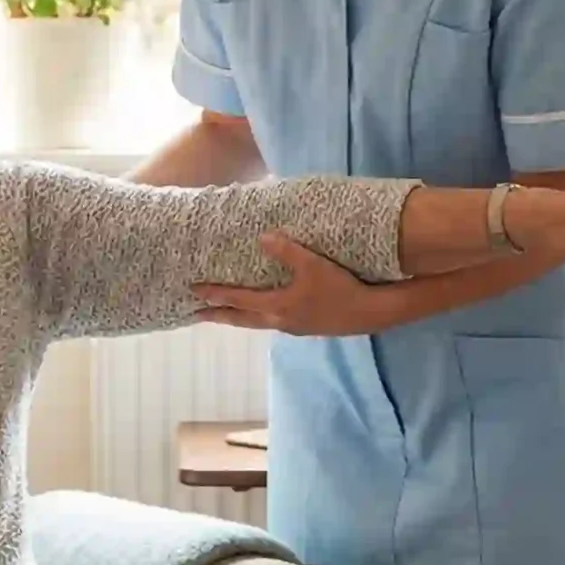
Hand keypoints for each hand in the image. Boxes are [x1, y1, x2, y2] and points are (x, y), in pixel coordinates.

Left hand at [193, 231, 405, 334]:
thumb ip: (286, 250)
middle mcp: (280, 321)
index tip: (194, 290)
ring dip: (238, 317)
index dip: (215, 294)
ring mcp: (293, 327)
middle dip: (218, 315)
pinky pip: (272, 321)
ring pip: (257, 323)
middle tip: (195, 313)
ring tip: (225, 313)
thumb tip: (262, 237)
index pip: (238, 300)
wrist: (370, 313)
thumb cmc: (339, 288)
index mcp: (277, 307)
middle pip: (241, 319)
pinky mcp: (306, 327)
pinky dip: (258, 316)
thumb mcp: (312, 264)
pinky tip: (264, 311)